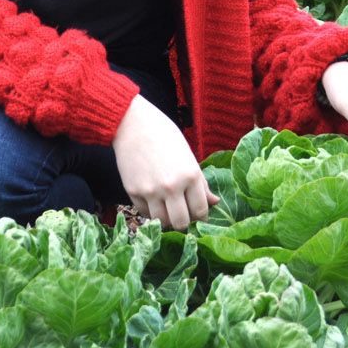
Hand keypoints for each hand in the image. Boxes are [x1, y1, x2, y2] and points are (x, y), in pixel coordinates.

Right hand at [112, 95, 218, 229]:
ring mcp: (151, 191)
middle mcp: (172, 187)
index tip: (197, 213)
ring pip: (162, 222)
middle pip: (181, 223)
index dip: (200, 216)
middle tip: (183, 214)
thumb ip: (201, 182)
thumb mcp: (188, 155)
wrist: (132, 124)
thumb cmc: (164, 135)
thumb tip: (214, 202)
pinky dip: (151, 211)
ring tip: (167, 209)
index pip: (200, 211)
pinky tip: (153, 201)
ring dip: (166, 219)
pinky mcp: (133, 192)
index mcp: (191, 175)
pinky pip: (145, 213)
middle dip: (184, 222)